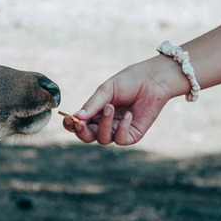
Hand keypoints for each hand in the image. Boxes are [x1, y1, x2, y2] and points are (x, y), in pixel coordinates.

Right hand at [62, 58, 178, 145]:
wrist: (152, 81)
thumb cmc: (128, 82)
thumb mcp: (106, 90)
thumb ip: (92, 104)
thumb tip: (76, 117)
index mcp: (94, 113)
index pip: (78, 125)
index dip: (70, 125)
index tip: (68, 119)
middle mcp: (104, 124)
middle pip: (87, 137)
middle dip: (82, 132)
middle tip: (81, 123)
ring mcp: (118, 130)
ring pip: (103, 139)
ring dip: (104, 124)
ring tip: (110, 107)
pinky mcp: (133, 135)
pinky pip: (121, 139)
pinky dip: (123, 128)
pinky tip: (129, 115)